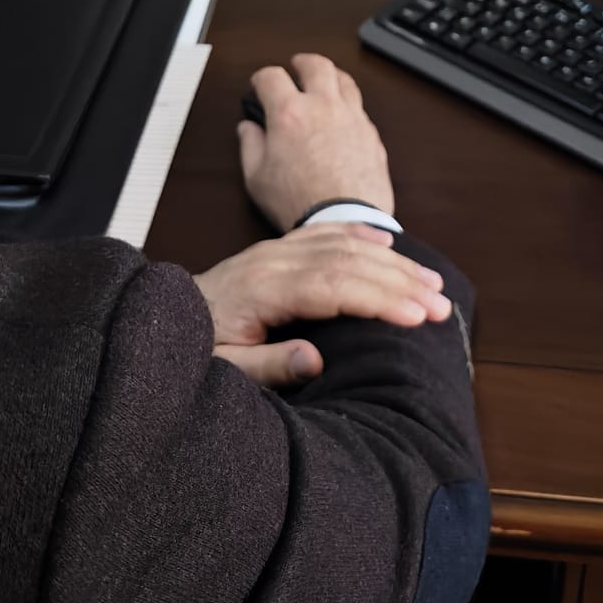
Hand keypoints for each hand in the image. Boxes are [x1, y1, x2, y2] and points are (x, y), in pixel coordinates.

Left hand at [192, 222, 450, 386]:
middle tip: (441, 306)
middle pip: (349, 261)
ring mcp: (275, 250)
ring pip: (343, 244)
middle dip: (401, 282)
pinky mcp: (275, 249)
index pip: (334, 287)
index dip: (380, 299)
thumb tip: (316, 361)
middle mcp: (273, 260)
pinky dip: (360, 235)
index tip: (417, 316)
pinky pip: (324, 233)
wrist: (160, 316)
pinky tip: (386, 243)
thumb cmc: (193, 348)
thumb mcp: (223, 370)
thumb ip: (268, 366)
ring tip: (432, 282)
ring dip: (392, 261)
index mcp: (263, 289)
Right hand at [240, 54, 395, 230]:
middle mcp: (322, 106)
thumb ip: (250, 146)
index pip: (271, 76)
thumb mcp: (257, 178)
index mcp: (288, 112)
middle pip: (315, 65)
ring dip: (331, 76)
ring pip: (344, 80)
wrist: (344, 220)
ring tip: (324, 81)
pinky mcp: (370, 134)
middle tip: (296, 67)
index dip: (261, 77)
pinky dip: (348, 104)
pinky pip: (360, 108)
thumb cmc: (298, 202)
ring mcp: (351, 117)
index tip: (260, 85)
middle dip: (302, 62)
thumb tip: (248, 128)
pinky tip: (343, 115)